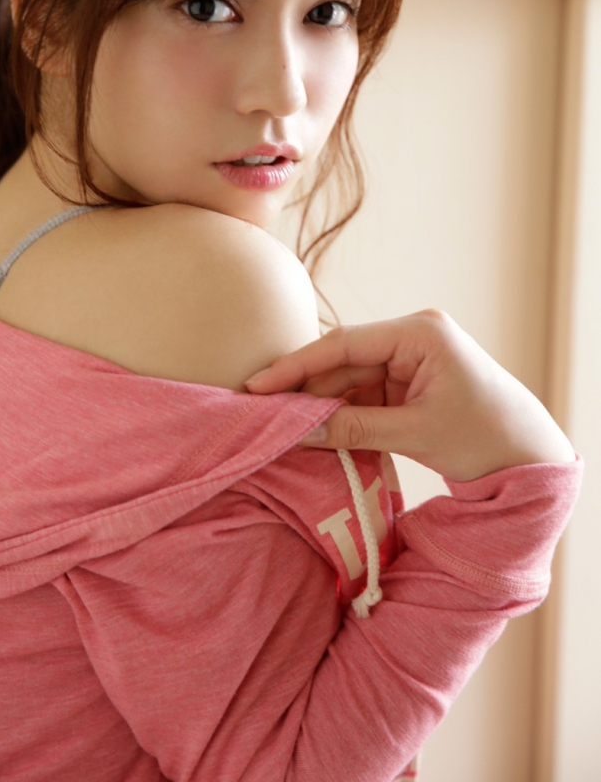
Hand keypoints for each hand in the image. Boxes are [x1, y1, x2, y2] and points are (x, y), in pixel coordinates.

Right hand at [244, 310, 574, 482]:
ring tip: (285, 428)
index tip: (260, 385)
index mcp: (421, 333)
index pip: (345, 344)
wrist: (530, 456)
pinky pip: (364, 394)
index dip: (298, 365)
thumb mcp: (415, 433)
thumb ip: (354, 429)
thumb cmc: (486, 437)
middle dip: (307, 389)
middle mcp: (412, 337)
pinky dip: (343, 414)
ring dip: (323, 405)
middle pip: (343, 361)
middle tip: (264, 413)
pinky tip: (316, 431)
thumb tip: (298, 431)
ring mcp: (411, 359)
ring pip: (350, 379)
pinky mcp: (409, 381)